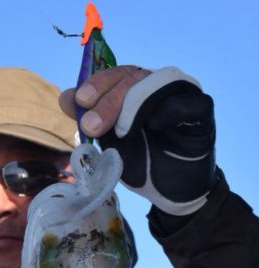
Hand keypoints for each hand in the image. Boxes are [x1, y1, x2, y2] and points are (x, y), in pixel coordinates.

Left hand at [60, 66, 216, 215]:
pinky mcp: (202, 111)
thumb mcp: (110, 142)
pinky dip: (169, 110)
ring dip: (134, 104)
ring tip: (121, 131)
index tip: (80, 101)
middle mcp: (158, 86)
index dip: (97, 84)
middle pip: (133, 77)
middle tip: (91, 126)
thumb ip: (91, 120)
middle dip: (109, 100)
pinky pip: (187, 101)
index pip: (116, 75)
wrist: (170, 192)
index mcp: (136, 89)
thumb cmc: (142, 163)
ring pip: (158, 82)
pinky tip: (155, 125)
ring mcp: (182, 95)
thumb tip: (65, 97)